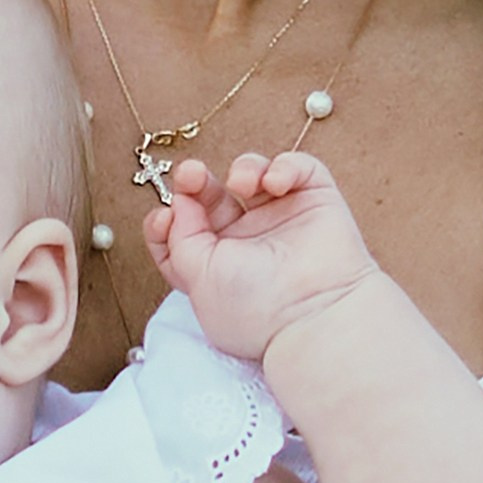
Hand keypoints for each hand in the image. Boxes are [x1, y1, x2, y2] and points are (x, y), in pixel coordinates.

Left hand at [145, 149, 381, 368]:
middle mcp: (247, 242)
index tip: (165, 217)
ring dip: (242, 169)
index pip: (180, 232)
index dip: (166, 218)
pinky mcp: (316, 203)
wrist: (316, 315)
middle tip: (192, 174)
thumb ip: (179, 237)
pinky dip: (285, 166)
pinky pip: (299, 168)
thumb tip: (179, 203)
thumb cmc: (254, 307)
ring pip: (253, 174)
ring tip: (242, 184)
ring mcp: (282, 220)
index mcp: (213, 265)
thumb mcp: (195, 276)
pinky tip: (275, 184)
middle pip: (211, 197)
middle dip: (195, 181)